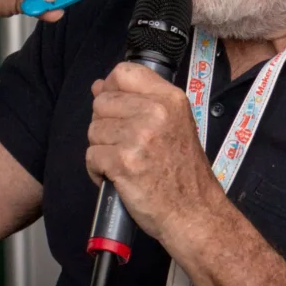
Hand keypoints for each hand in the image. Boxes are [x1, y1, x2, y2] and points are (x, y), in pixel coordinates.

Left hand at [86, 63, 223, 241]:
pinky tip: (118, 178)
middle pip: (102, 102)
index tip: (116, 107)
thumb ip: (139, 102)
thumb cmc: (183, 173)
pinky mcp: (124, 162)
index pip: (124, 72)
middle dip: (105, 125)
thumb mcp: (174, 125)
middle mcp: (156, 112)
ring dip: (102, 150)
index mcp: (170, 99)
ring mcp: (139, 137)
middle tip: (125, 146)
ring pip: (93, 131)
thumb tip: (99, 86)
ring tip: (125, 163)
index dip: (112, 88)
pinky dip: (98, 171)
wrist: (194, 212)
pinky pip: (91, 156)